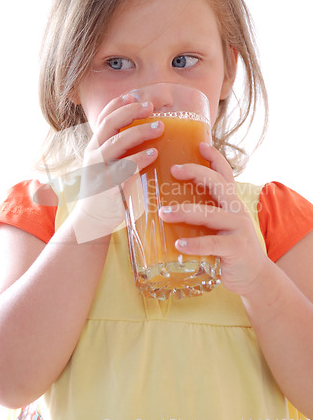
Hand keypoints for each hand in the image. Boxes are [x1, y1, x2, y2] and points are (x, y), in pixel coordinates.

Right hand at [72, 94, 163, 241]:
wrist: (93, 222)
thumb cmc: (108, 190)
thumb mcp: (109, 166)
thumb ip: (122, 151)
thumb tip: (149, 133)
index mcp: (95, 147)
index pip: (104, 118)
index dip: (118, 104)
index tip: (135, 95)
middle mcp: (94, 155)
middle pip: (110, 125)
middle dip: (131, 112)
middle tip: (152, 107)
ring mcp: (98, 171)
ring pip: (116, 144)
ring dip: (139, 133)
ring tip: (159, 127)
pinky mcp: (106, 188)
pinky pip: (123, 170)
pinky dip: (138, 160)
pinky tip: (153, 155)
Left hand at [159, 143, 270, 294]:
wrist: (254, 275)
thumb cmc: (227, 248)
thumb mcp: (218, 226)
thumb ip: (201, 215)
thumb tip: (165, 207)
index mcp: (230, 202)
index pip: (224, 173)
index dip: (214, 157)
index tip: (200, 144)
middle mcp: (235, 210)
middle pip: (218, 184)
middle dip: (195, 172)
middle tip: (173, 169)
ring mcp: (237, 228)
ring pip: (211, 214)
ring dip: (185, 212)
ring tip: (163, 213)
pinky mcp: (236, 248)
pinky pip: (213, 244)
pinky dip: (195, 244)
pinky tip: (179, 244)